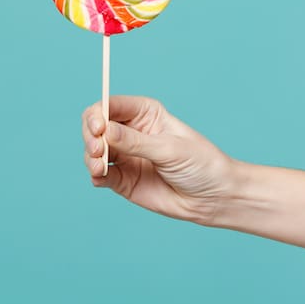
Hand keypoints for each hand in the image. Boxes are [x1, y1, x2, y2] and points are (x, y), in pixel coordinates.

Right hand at [81, 95, 236, 224]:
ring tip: (99, 167)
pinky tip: (100, 177)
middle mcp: (130, 132)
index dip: (98, 113)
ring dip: (90, 157)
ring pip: (94, 150)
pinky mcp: (123, 180)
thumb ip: (135, 142)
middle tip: (98, 150)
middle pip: (95, 126)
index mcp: (145, 113)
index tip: (98, 127)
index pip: (110, 105)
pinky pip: (100, 174)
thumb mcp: (169, 149)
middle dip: (91, 136)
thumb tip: (104, 131)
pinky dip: (95, 175)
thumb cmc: (200, 164)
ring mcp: (125, 156)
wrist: (213, 198)